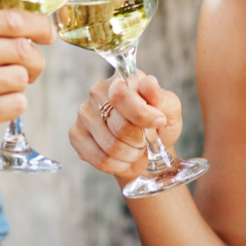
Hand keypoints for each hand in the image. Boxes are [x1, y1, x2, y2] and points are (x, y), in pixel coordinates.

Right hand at [0, 9, 54, 169]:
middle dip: (35, 61)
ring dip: (19, 86)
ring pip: (22, 78)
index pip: (10, 19)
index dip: (38, 26)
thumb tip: (24, 29)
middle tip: (29, 71)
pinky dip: (11, 106)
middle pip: (23, 49)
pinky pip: (16, 104)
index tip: (48, 34)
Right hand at [69, 73, 183, 180]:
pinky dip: (118, 165)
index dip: (142, 114)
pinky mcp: (76, 135)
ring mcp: (84, 114)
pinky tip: (123, 158)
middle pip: (119, 126)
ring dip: (131, 154)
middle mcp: (97, 92)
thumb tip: (149, 84)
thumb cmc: (157, 125)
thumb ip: (161, 97)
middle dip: (140, 140)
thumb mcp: (169, 109)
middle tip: (145, 140)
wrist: (146, 148)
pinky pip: (100, 160)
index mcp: (120, 80)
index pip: (121, 96)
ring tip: (136, 149)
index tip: (159, 122)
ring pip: (111, 146)